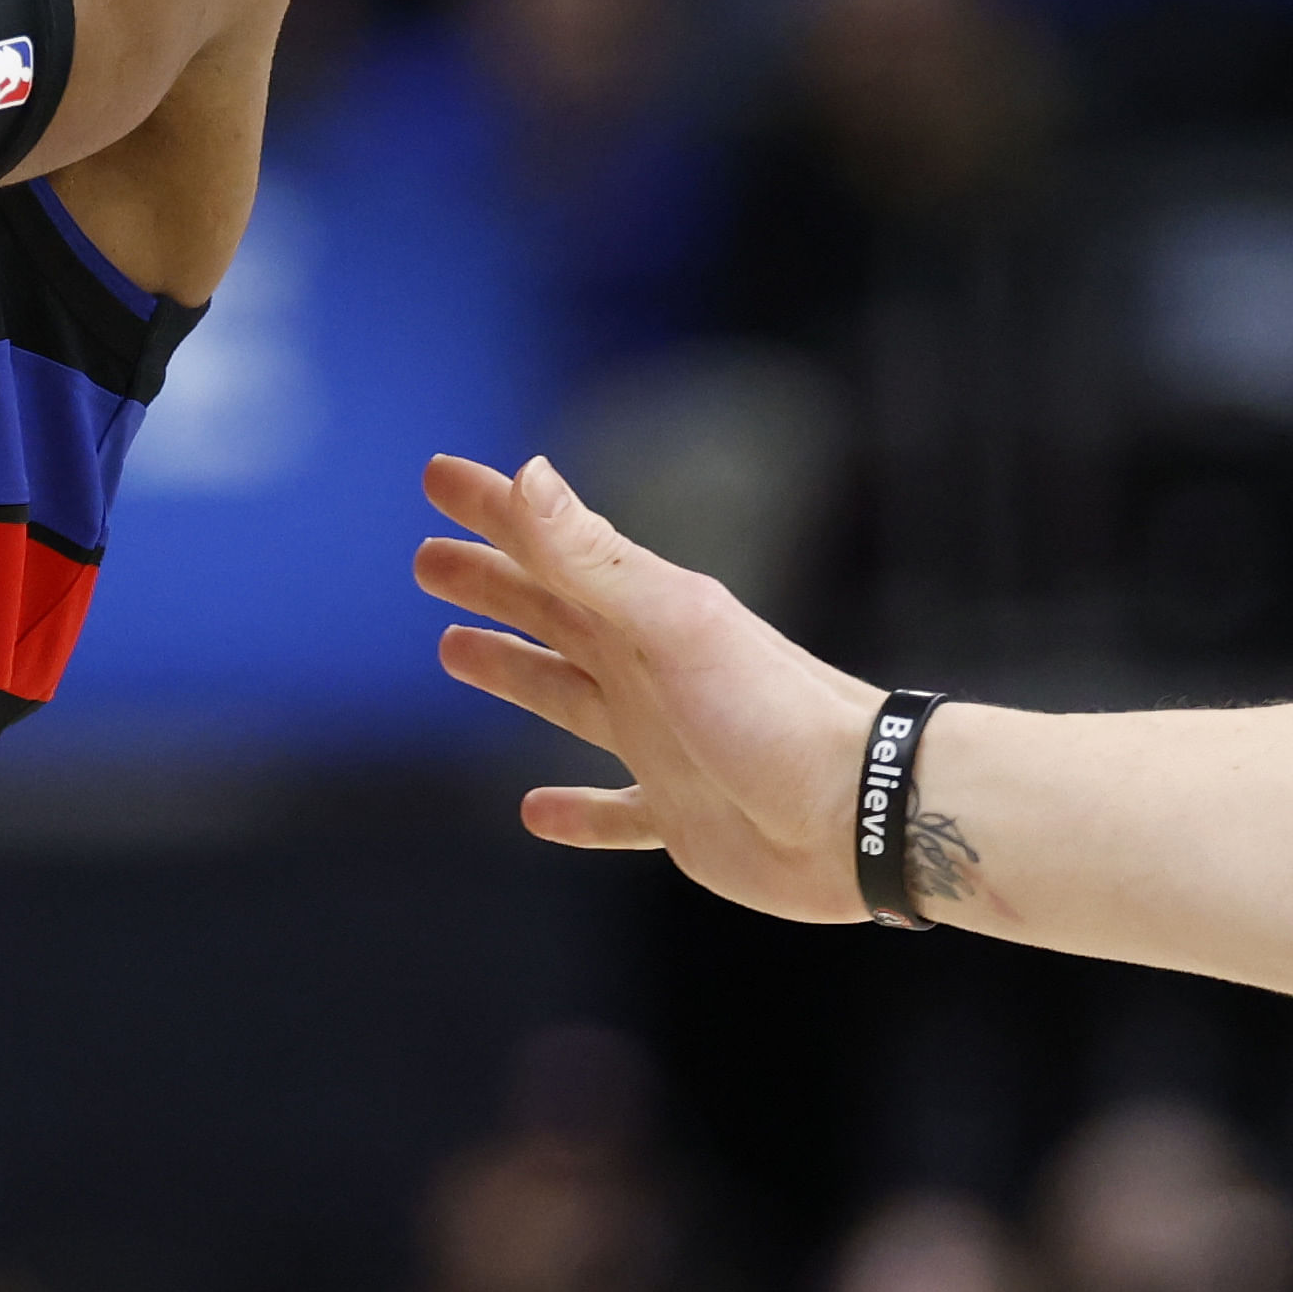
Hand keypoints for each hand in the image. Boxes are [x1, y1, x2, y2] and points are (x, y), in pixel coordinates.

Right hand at [418, 452, 891, 926]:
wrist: (864, 814)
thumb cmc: (774, 714)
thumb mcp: (673, 624)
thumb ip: (593, 559)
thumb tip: (526, 475)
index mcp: (644, 616)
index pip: (549, 548)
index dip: (492, 509)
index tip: (436, 475)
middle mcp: (649, 671)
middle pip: (551, 615)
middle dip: (492, 583)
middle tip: (428, 560)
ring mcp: (663, 743)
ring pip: (569, 697)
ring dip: (515, 672)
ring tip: (454, 650)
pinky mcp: (680, 817)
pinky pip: (615, 812)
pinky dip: (576, 812)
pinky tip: (536, 812)